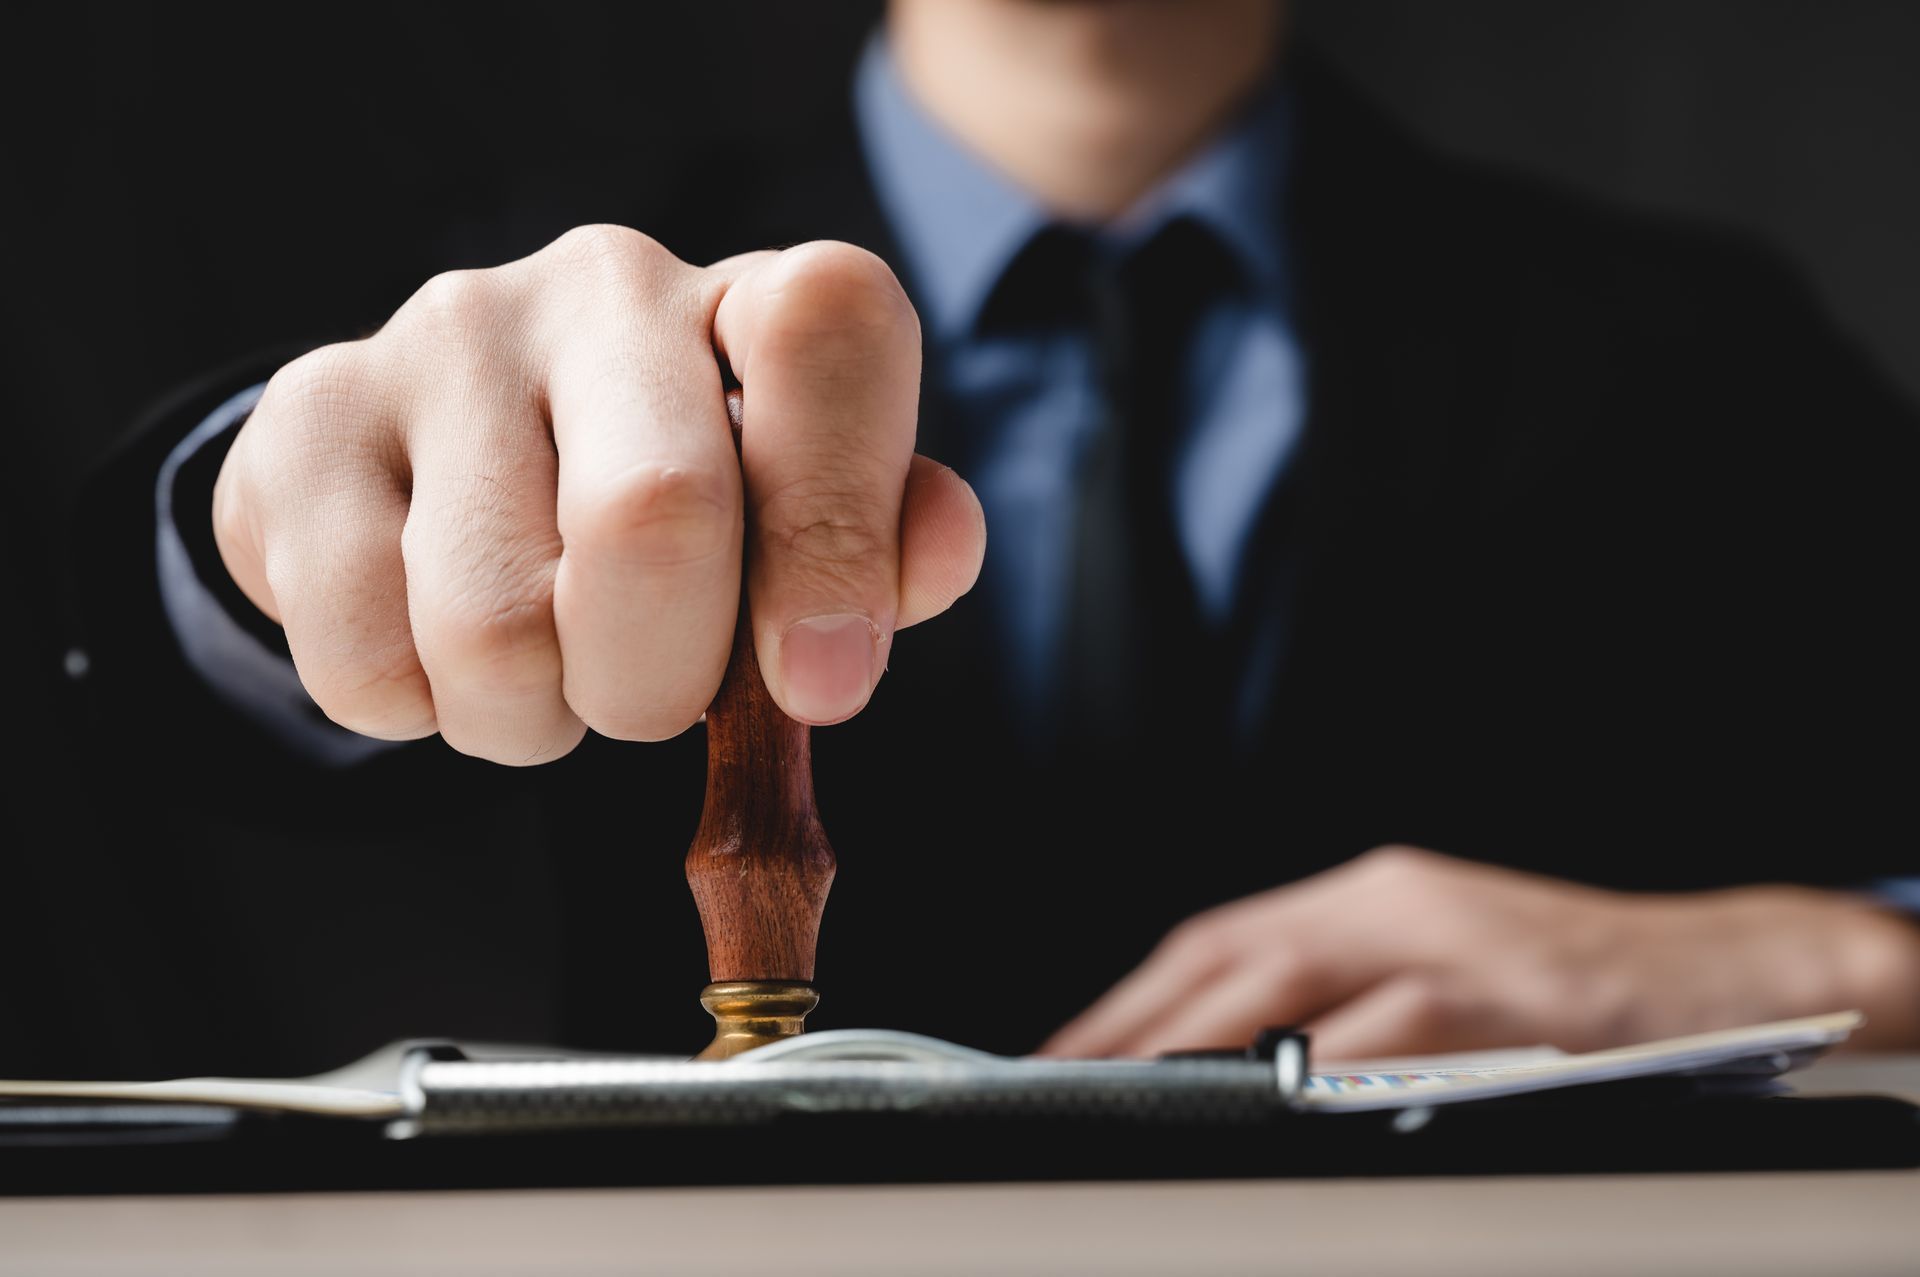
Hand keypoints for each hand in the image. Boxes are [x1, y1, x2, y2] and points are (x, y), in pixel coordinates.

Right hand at [213, 227, 984, 763]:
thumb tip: (938, 550)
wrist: (453, 468)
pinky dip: (416, 709)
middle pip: (651, 514)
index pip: (831, 336)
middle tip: (645, 700)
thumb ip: (879, 543)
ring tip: (540, 668)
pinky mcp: (307, 420)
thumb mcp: (792, 522)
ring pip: (493, 624)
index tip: (819, 683)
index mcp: (754, 302)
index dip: (838, 533)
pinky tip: (432, 643)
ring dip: (531, 713)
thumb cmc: (669, 508)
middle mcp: (605, 286)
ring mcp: (444, 339)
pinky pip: (365, 655)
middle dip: (657, 681)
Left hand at [1042, 846, 1919, 1059]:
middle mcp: (1395, 903)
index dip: (1131, 997)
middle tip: (1067, 1085)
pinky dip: (1326, 1074)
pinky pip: (1394, 1035)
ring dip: (1206, 1051)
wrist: (1724, 971)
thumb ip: (1343, 996)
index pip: (1218, 939)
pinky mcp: (1510, 993)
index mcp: (1369, 894)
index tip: (1065, 1052)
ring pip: (1298, 989)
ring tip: (1138, 1102)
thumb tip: (1228, 1059)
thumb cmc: (1569, 984)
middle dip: (1138, 1026)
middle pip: (1233, 957)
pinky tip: (1275, 1109)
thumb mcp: (1438, 964)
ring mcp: (1452, 942)